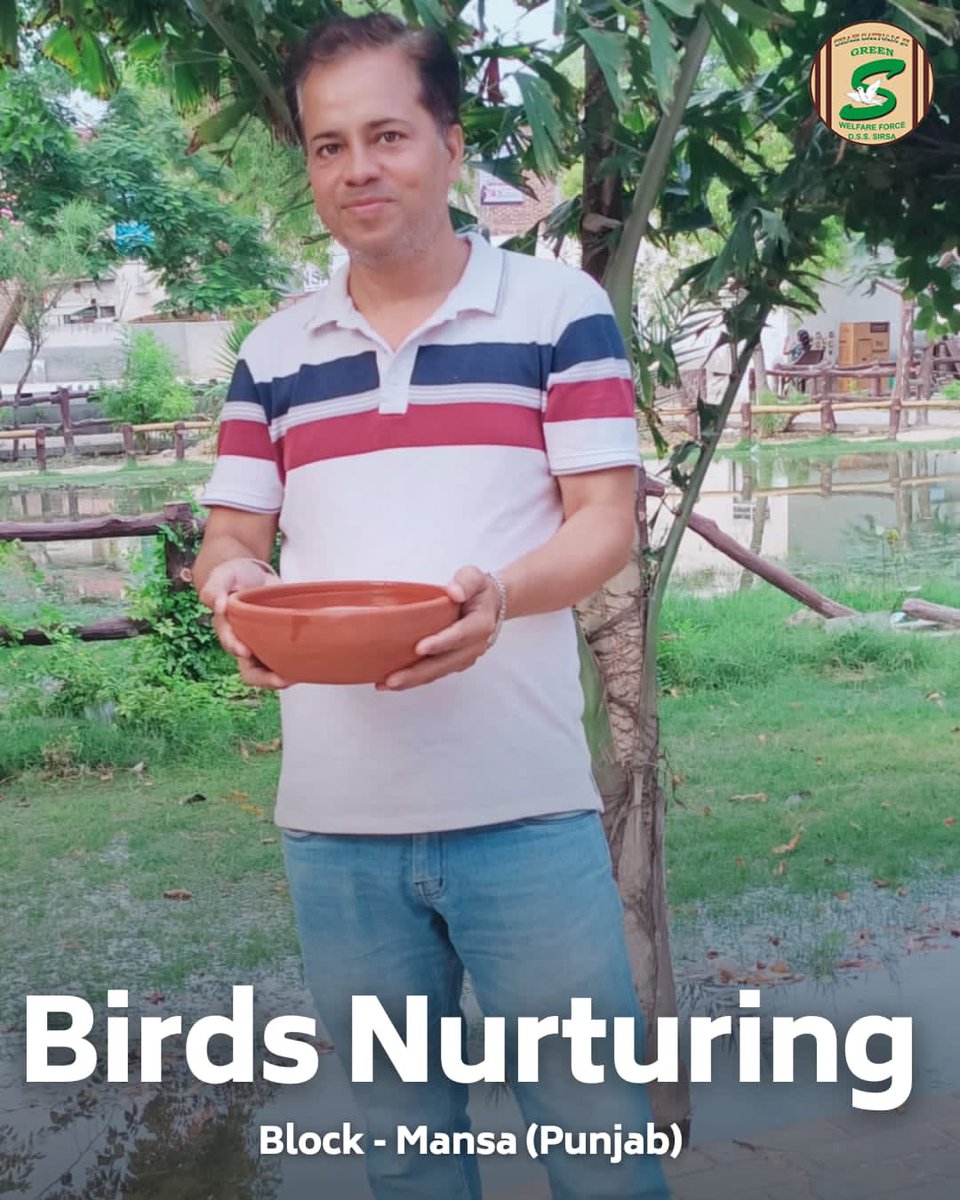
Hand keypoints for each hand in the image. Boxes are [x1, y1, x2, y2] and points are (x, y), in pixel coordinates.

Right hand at [198, 558, 287, 689]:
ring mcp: (262, 645)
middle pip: (250, 670)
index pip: (231, 645)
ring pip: (268, 671)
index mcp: (228, 628)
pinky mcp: (278, 642)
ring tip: (296, 677)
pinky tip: (304, 668)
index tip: (244, 651)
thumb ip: (214, 588)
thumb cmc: (235, 576)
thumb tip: (217, 606)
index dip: (237, 649)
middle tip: (281, 679)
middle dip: (264, 678)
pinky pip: (283, 661)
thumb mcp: (223, 576)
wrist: (253, 573)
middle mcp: (244, 642)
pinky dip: (293, 666)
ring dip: (280, 677)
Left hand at [377, 565, 499, 690]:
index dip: (441, 643)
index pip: (460, 635)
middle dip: (418, 673)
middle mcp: (474, 646)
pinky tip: (392, 681)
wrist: (490, 605)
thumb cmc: (478, 591)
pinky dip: (415, 679)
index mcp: (481, 624)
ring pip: (438, 672)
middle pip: (445, 663)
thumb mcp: (475, 577)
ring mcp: (464, 657)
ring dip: (413, 680)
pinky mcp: (454, 663)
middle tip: (393, 679)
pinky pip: (434, 673)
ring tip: (385, 684)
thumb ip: (466, 582)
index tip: (420, 648)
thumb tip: (454, 592)